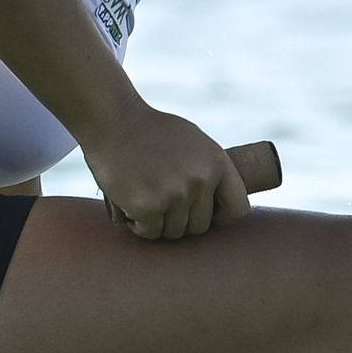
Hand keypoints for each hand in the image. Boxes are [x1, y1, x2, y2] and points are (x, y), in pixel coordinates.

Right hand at [82, 107, 248, 241]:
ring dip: (159, 224)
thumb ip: (209, 169)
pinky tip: (131, 206)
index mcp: (217, 163)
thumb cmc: (151, 131)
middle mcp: (200, 180)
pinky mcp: (148, 206)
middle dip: (182, 221)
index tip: (204, 214)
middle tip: (163, 205)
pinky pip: (149, 232)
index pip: (238, 209)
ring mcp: (175, 195)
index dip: (221, 217)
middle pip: (200, 226)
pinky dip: (139, 225)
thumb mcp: (193, 141)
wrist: (113, 120)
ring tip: (146, 201)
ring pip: (174, 232)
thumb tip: (221, 201)